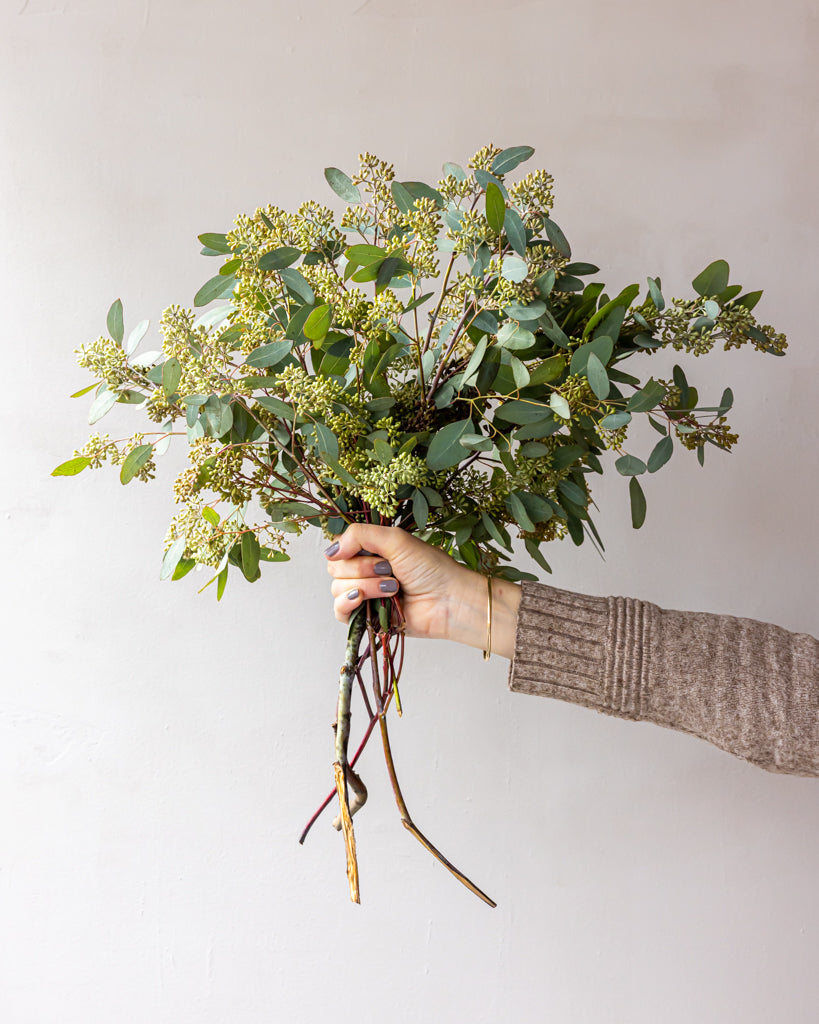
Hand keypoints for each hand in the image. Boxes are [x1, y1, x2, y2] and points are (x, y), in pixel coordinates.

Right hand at [324, 524, 520, 658]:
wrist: (448, 600)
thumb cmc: (430, 568)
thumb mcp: (395, 539)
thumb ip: (359, 535)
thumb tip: (330, 551)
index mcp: (371, 551)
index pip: (338, 549)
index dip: (347, 550)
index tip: (370, 552)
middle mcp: (365, 572)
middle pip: (335, 569)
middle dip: (361, 569)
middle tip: (390, 570)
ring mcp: (365, 596)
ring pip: (337, 589)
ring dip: (365, 586)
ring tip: (393, 588)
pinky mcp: (367, 618)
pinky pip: (340, 612)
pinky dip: (348, 604)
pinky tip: (363, 599)